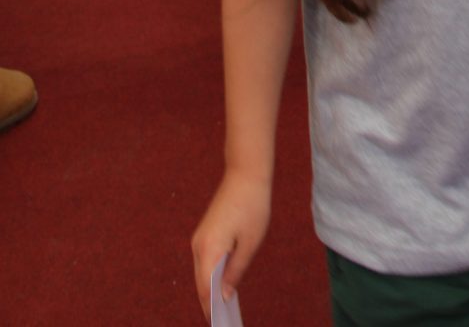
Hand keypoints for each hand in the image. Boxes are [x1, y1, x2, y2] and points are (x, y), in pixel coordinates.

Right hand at [191, 169, 270, 320]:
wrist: (246, 174)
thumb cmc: (252, 207)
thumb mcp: (250, 243)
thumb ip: (235, 272)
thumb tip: (224, 296)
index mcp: (209, 249)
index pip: (205, 288)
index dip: (210, 309)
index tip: (219, 323)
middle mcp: (198, 245)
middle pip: (200, 282)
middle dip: (209, 302)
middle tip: (222, 319)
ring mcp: (199, 239)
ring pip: (201, 272)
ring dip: (210, 289)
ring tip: (224, 307)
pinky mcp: (205, 233)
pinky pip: (205, 261)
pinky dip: (211, 274)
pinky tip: (223, 284)